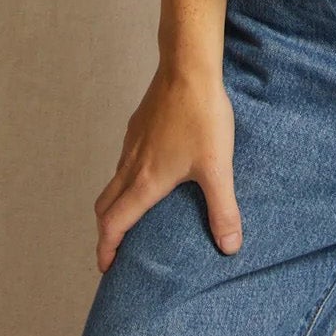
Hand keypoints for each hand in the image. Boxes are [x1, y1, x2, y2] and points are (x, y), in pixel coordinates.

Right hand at [92, 59, 242, 271]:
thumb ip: (223, 209)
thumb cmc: (201, 115)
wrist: (187, 66)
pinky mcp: (138, 125)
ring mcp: (132, 142)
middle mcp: (131, 164)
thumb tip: (230, 247)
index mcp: (145, 181)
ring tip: (133, 215)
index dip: (107, 249)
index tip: (107, 269)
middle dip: (107, 231)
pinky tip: (149, 173)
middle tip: (116, 248)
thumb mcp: (217, 167)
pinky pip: (124, 159)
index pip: (114, 223)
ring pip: (113, 181)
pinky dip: (126, 178)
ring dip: (116, 204)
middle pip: (105, 206)